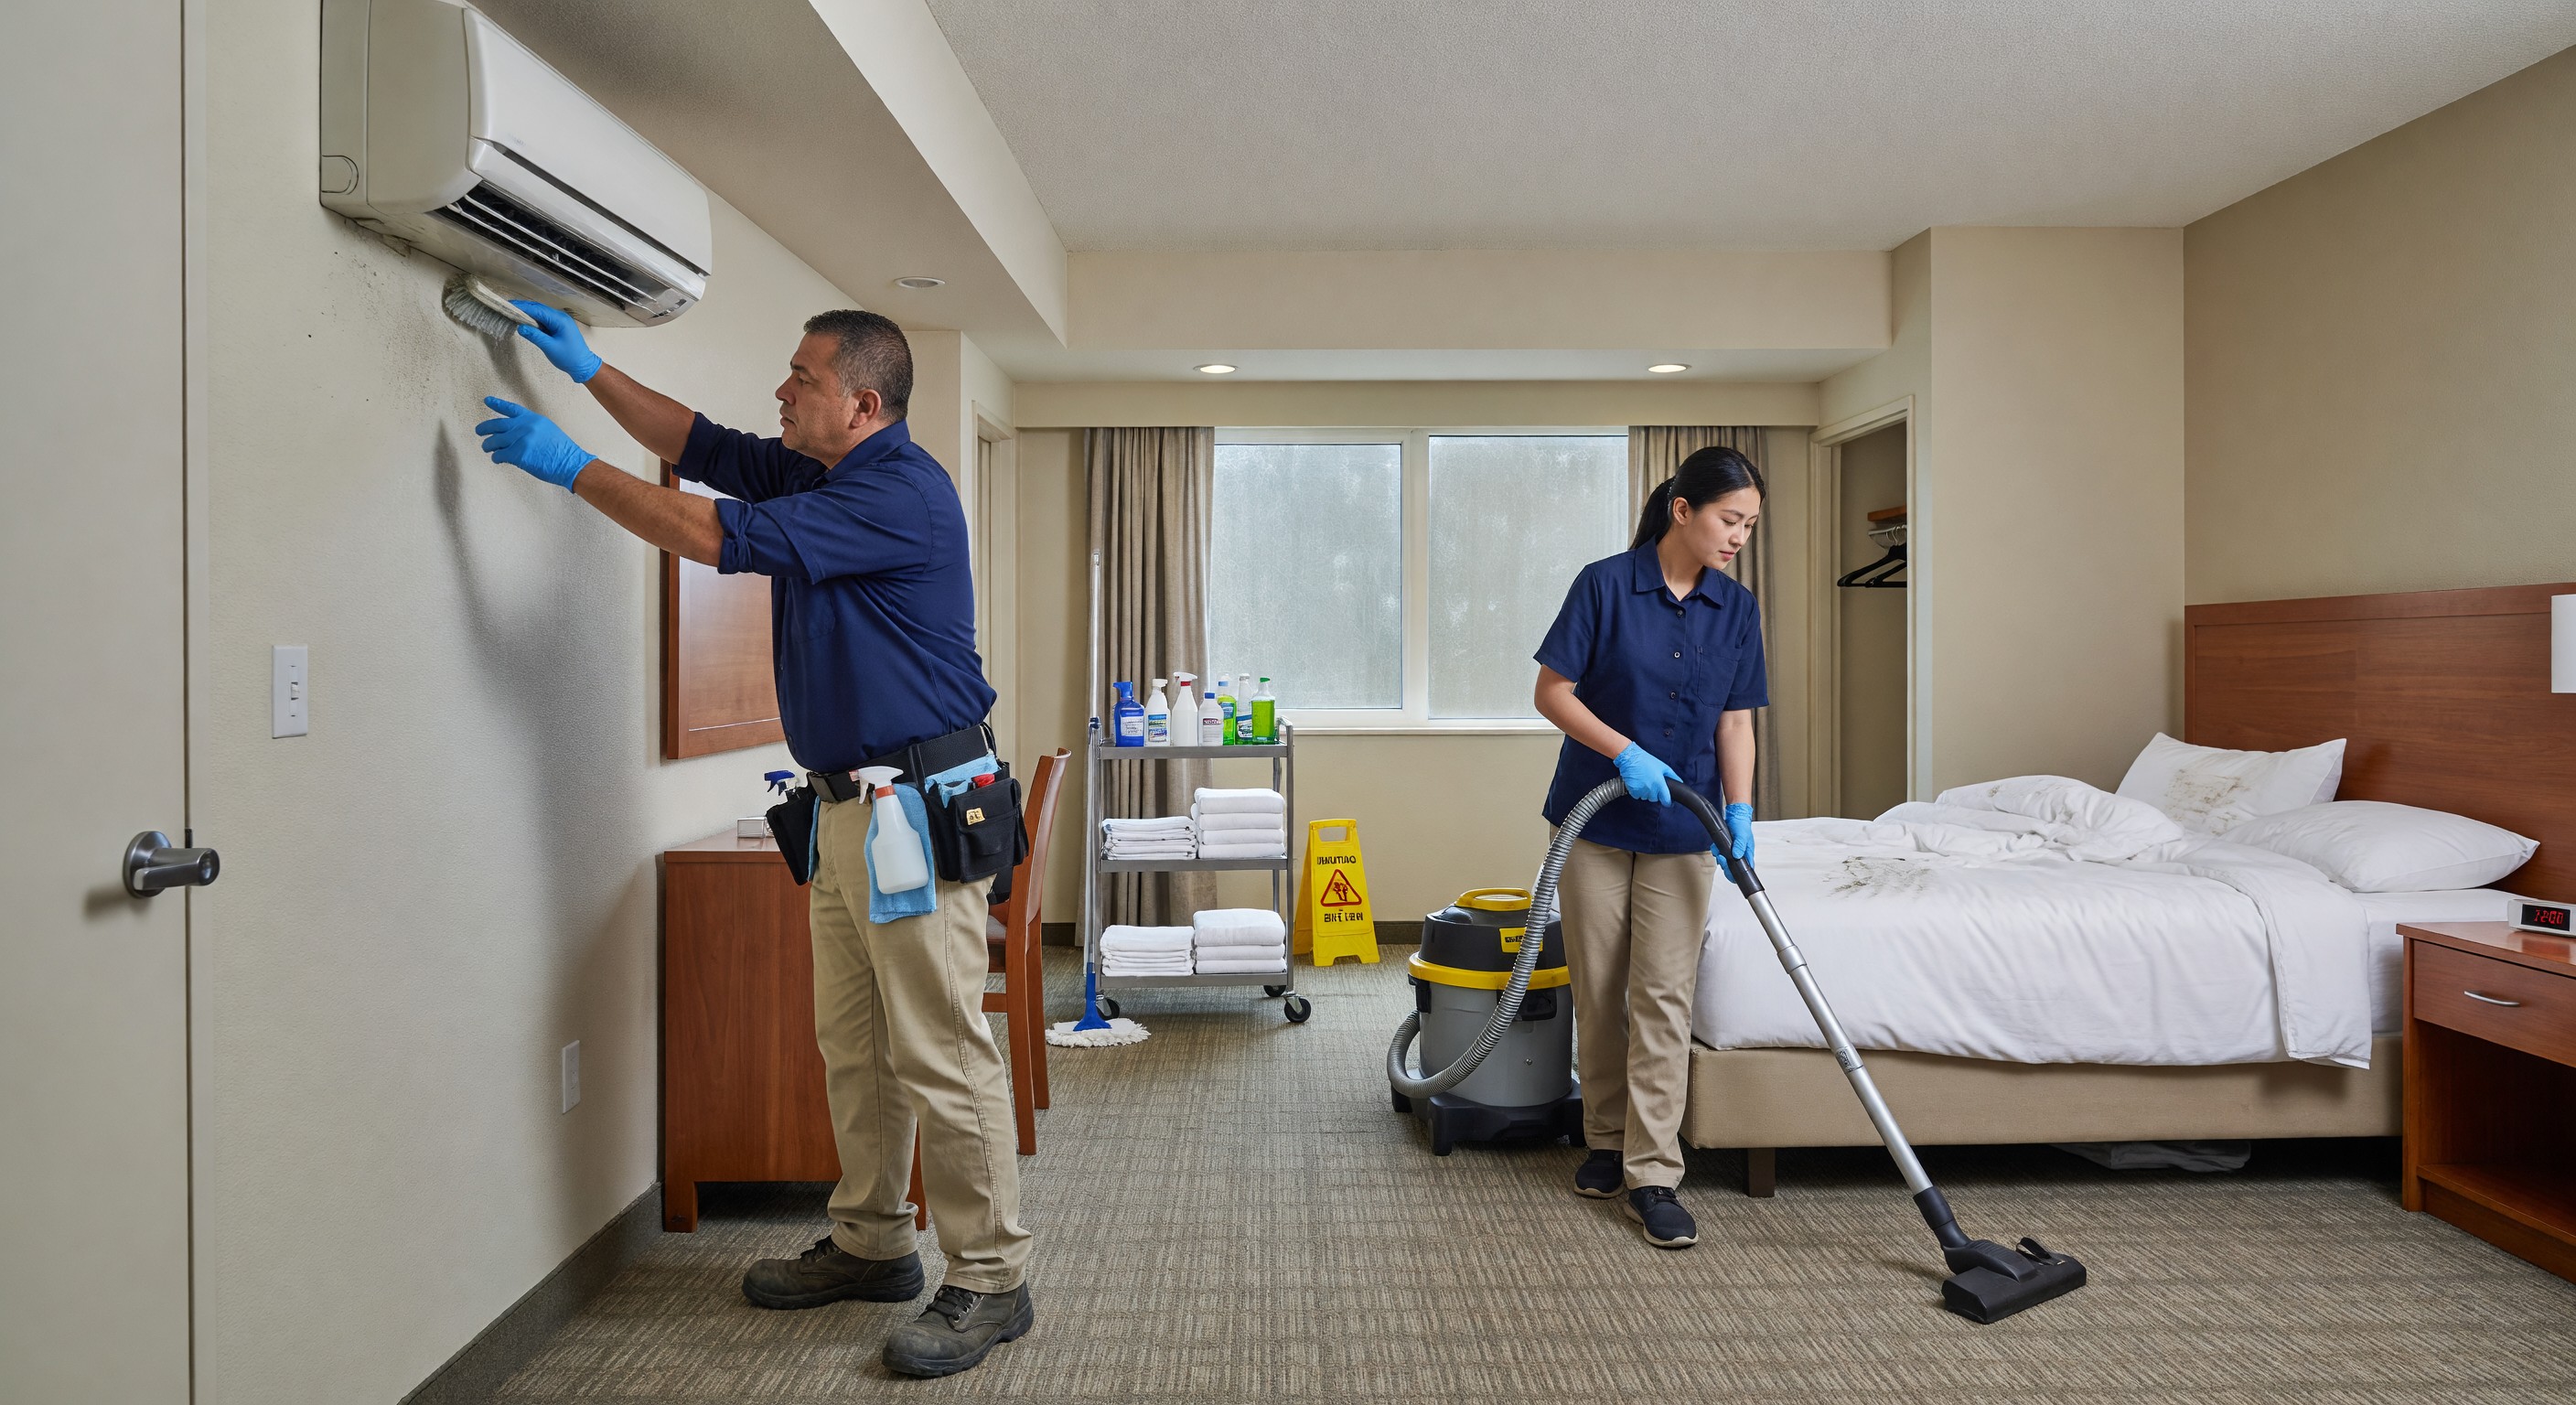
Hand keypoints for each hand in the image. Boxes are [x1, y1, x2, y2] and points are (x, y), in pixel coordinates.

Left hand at [476, 397, 594, 490]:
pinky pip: (499, 455)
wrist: (570, 462)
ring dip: (488, 446)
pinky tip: (498, 459)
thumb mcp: (546, 430)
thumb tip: (511, 433)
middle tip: (479, 431)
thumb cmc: (561, 450)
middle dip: (484, 428)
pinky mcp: (517, 454)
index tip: (487, 400)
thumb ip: (529, 428)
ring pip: (494, 441)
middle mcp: (524, 426)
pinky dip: (496, 458)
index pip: (510, 409)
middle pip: (496, 424)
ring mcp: (520, 439)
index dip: (497, 404)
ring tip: (487, 448)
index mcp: (532, 419)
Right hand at [510, 300, 601, 382]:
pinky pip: (543, 320)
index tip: (509, 305)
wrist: (583, 365)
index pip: (538, 310)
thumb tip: (520, 327)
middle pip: (538, 309)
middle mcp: (560, 317)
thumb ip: (535, 336)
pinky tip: (524, 321)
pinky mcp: (558, 327)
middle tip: (507, 308)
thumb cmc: (569, 357)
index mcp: (559, 320)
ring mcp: (559, 321)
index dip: (523, 307)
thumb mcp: (550, 347)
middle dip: (523, 308)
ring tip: (512, 313)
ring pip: (540, 313)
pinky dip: (533, 319)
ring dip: (527, 313)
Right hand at [1611, 744, 1677, 804]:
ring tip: (1644, 781)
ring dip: (1646, 792)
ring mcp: (1641, 791)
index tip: (1668, 802)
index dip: (1668, 802)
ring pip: (1646, 797)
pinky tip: (1638, 783)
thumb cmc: (1646, 761)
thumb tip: (1679, 782)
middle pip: (1655, 799)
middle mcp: (1650, 789)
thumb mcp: (1663, 766)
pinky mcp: (1633, 791)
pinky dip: (1638, 791)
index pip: (1666, 800)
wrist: (1630, 758)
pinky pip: (1637, 796)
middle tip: (1652, 783)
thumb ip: (1673, 776)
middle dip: (1655, 793)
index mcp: (1659, 783)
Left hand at [1722, 801, 1755, 865]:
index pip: (1744, 869)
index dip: (1736, 873)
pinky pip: (1719, 853)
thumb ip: (1740, 846)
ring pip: (1725, 861)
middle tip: (1721, 858)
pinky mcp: (1726, 848)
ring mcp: (1733, 852)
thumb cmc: (1742, 825)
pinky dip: (1716, 851)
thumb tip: (1736, 855)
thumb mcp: (1742, 835)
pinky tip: (1716, 847)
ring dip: (1720, 857)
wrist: (1735, 816)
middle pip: (1732, 868)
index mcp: (1747, 854)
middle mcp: (1740, 855)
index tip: (1728, 868)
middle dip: (1725, 865)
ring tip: (1718, 851)